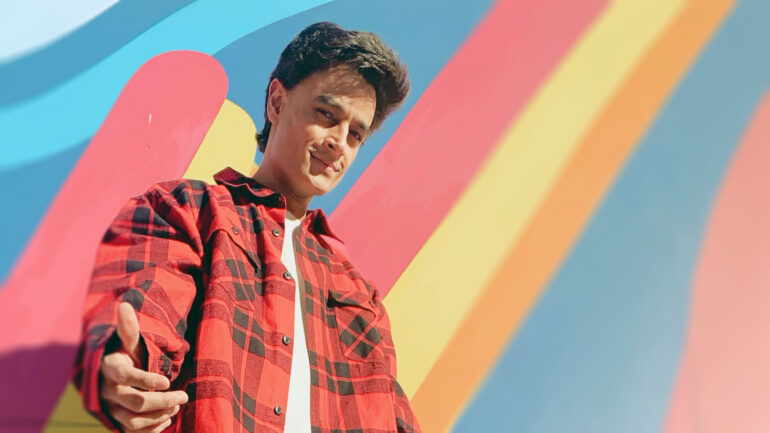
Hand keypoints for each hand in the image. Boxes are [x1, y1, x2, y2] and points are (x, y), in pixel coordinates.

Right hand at [100, 302, 188, 431]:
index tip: (168, 381)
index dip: (147, 380)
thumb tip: (125, 304)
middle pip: (135, 402)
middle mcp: (108, 392)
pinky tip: (166, 419)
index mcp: (110, 369)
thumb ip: (128, 328)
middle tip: (184, 395)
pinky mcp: (116, 422)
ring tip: (176, 406)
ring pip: (133, 421)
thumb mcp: (126, 340)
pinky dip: (150, 430)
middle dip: (162, 400)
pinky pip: (131, 432)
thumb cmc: (124, 354)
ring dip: (158, 416)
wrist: (109, 376)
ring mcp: (111, 409)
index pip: (127, 377)